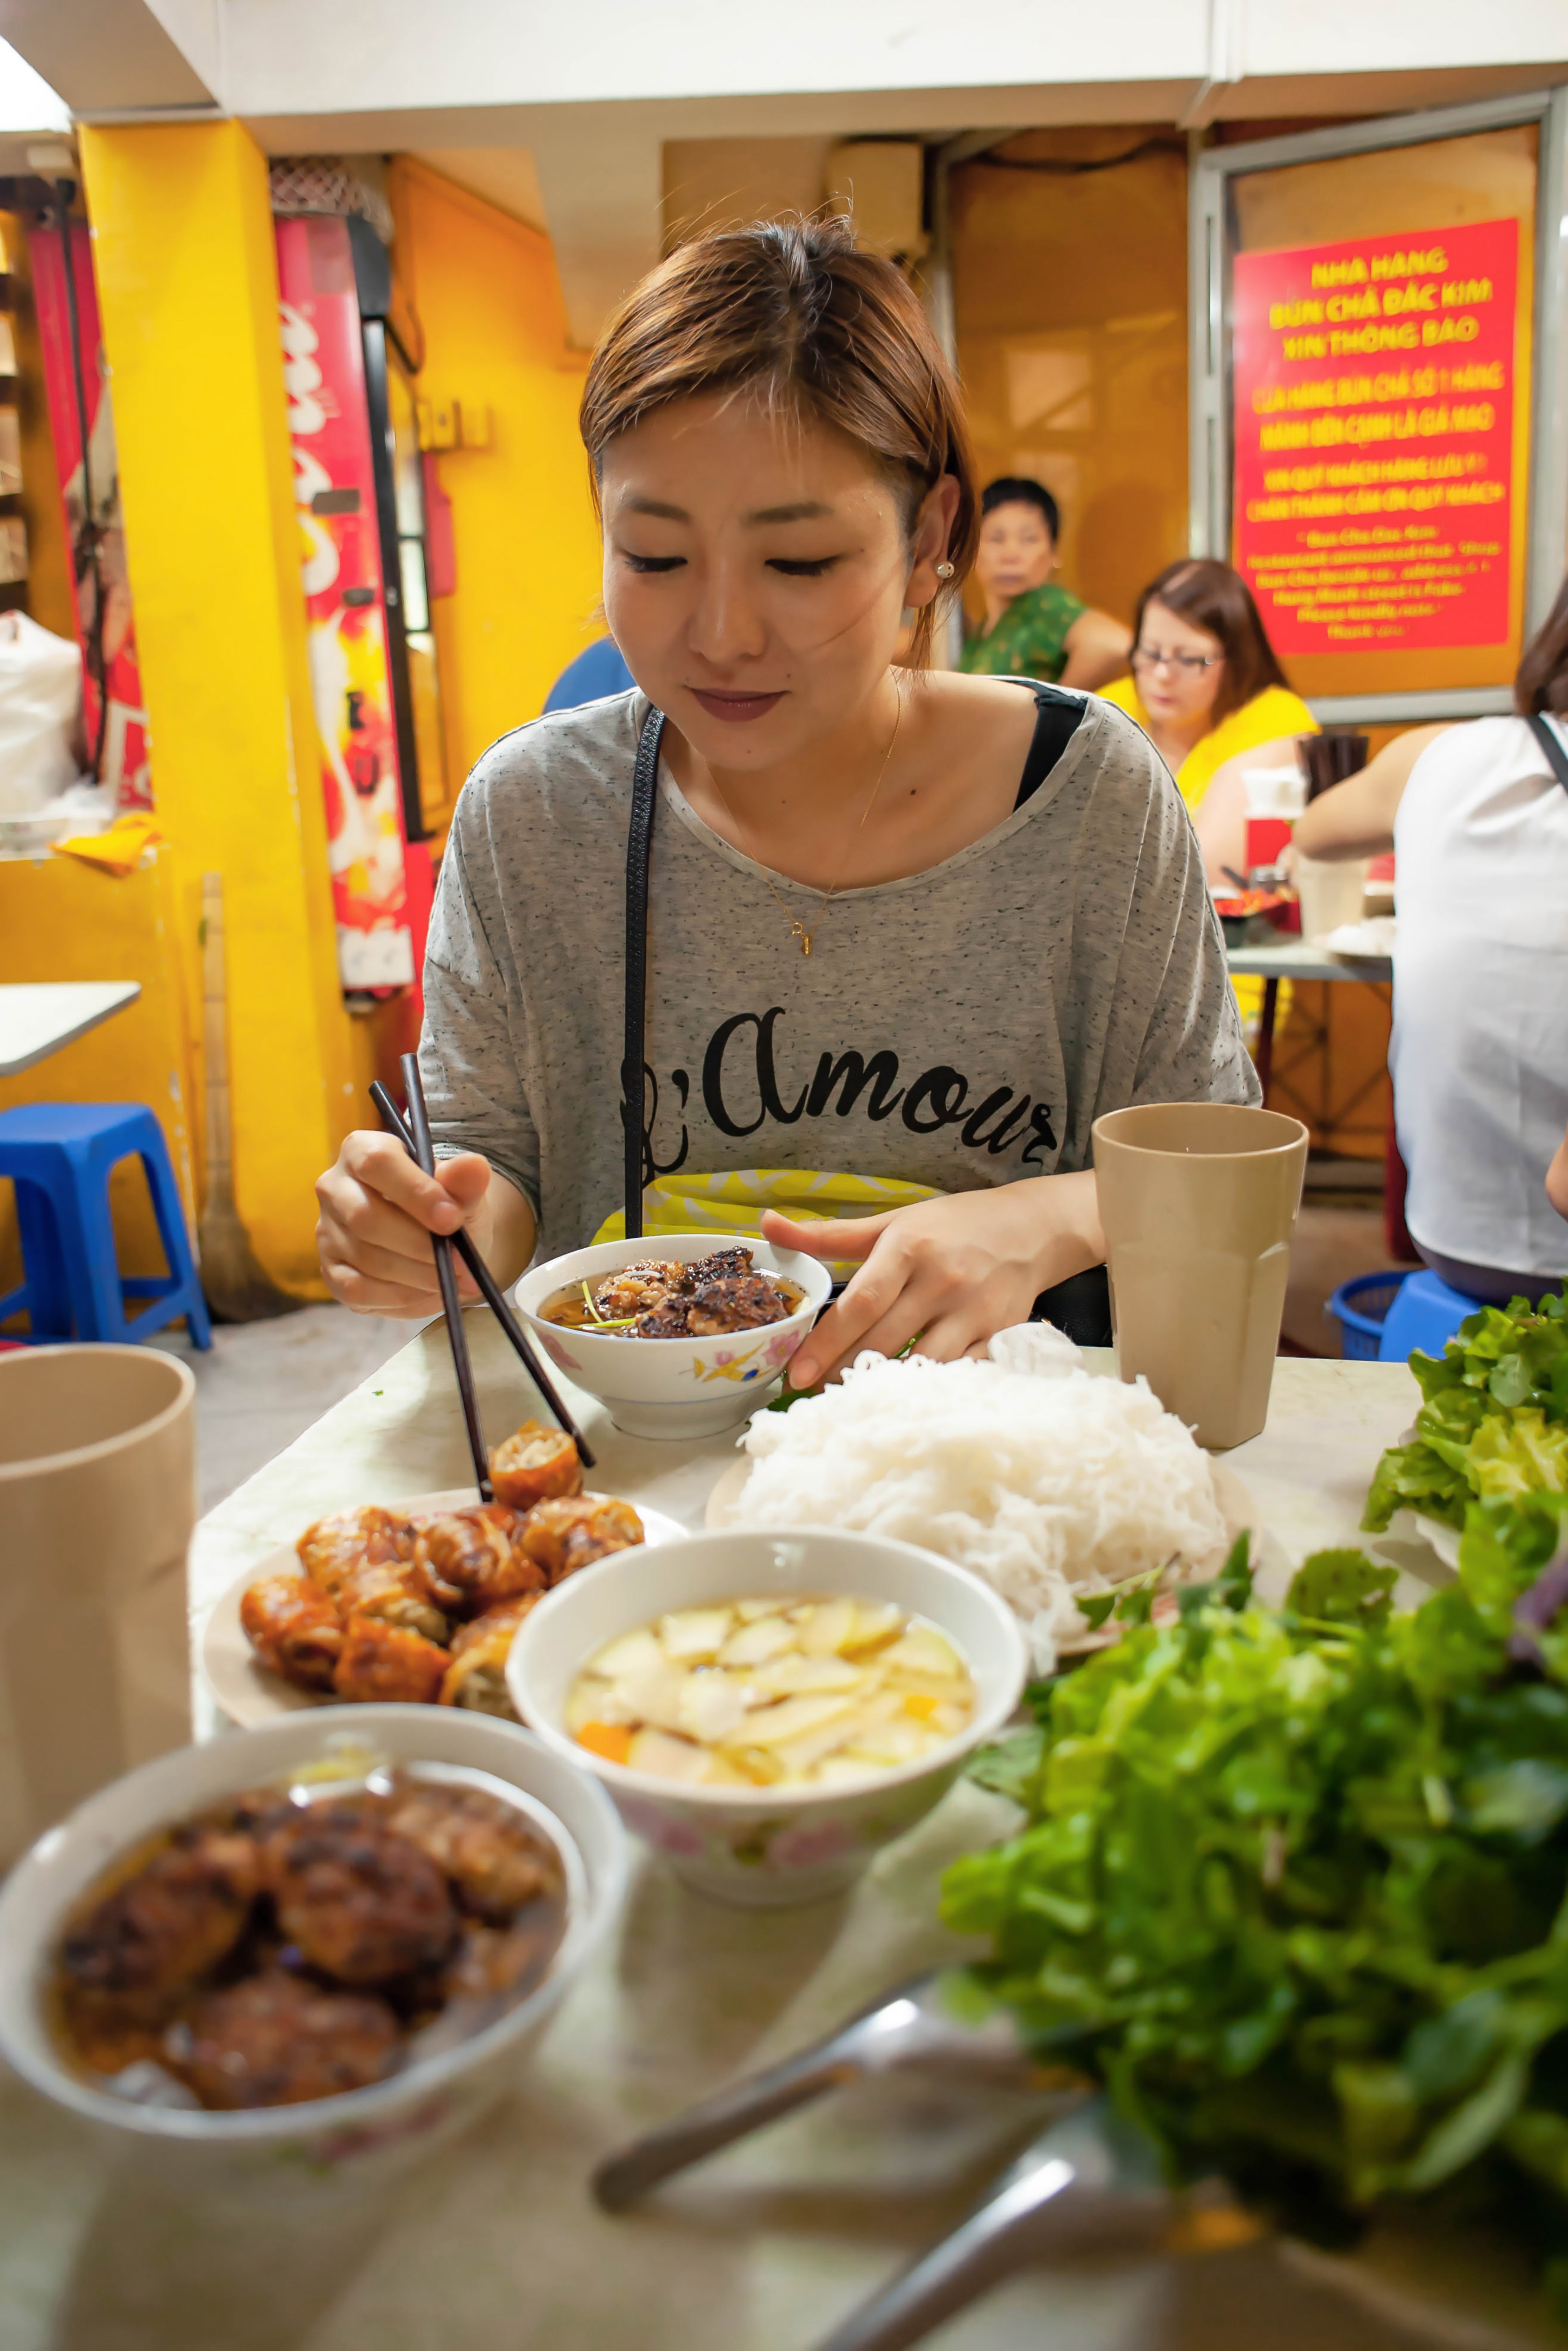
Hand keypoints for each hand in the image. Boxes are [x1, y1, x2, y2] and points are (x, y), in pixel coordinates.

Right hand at [315, 1132, 493, 1316]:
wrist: (439, 1242)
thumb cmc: (446, 1207)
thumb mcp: (463, 1192)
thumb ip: (465, 1181)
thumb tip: (474, 1166)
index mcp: (362, 1149)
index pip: (377, 1162)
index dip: (415, 1192)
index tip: (452, 1219)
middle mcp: (335, 1186)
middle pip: (365, 1216)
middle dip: (419, 1245)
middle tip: (460, 1263)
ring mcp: (327, 1230)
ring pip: (365, 1257)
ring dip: (416, 1274)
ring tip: (452, 1279)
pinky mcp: (331, 1270)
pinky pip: (357, 1290)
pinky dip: (399, 1296)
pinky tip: (426, 1292)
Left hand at [763, 1171, 1102, 1388]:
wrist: (1031, 1228)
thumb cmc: (950, 1226)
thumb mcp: (891, 1222)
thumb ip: (828, 1234)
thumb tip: (766, 1223)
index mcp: (909, 1249)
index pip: (861, 1303)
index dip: (826, 1343)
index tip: (795, 1373)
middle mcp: (942, 1281)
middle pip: (885, 1341)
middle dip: (843, 1373)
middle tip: (810, 1397)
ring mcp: (974, 1311)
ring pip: (923, 1364)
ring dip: (885, 1387)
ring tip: (850, 1402)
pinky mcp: (999, 1334)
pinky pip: (960, 1373)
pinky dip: (931, 1389)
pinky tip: (903, 1401)